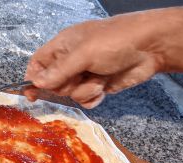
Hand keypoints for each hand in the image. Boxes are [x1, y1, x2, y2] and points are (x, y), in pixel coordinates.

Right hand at [24, 16, 166, 107]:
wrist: (150, 48)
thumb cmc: (115, 41)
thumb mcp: (83, 54)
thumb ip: (58, 71)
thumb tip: (36, 83)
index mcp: (63, 46)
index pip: (38, 64)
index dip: (33, 78)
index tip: (32, 94)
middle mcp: (71, 61)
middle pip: (53, 84)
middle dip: (65, 86)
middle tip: (79, 76)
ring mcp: (85, 75)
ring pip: (71, 95)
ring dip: (84, 91)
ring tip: (99, 79)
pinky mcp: (99, 87)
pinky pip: (86, 101)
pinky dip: (94, 98)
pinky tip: (104, 89)